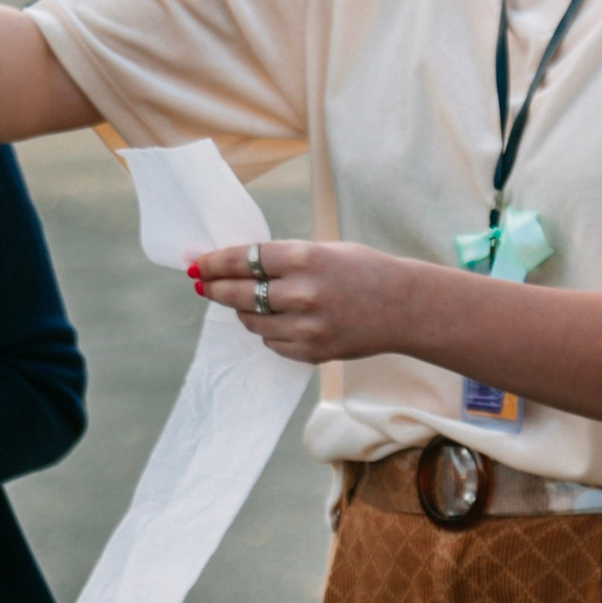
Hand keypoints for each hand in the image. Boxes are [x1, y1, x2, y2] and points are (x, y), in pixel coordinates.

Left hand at [190, 239, 419, 363]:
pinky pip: (272, 343)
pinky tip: (278, 319)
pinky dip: (268, 331)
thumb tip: (233, 266)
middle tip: (202, 285)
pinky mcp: (312, 351)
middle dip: (214, 288)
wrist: (404, 307)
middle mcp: (302, 293)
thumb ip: (280, 259)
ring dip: (243, 310)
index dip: (214, 263)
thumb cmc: (361, 270)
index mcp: (303, 258)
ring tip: (247, 300)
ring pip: (252, 321)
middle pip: (238, 294)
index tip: (198, 265)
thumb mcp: (321, 250)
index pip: (243, 260)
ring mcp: (307, 327)